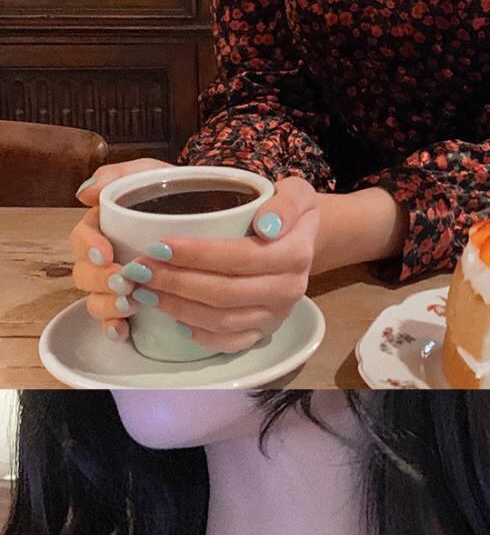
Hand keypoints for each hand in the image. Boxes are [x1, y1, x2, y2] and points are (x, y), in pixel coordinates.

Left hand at [73, 168, 320, 346]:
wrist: (305, 241)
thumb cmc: (288, 211)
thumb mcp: (296, 191)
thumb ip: (284, 202)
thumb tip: (265, 226)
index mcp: (294, 254)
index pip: (239, 257)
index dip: (196, 255)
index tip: (158, 245)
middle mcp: (288, 290)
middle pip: (224, 293)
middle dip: (176, 283)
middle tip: (140, 270)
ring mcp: (275, 316)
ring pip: (222, 321)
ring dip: (179, 309)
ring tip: (145, 292)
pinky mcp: (265, 333)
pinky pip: (230, 343)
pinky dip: (200, 335)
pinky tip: (174, 321)